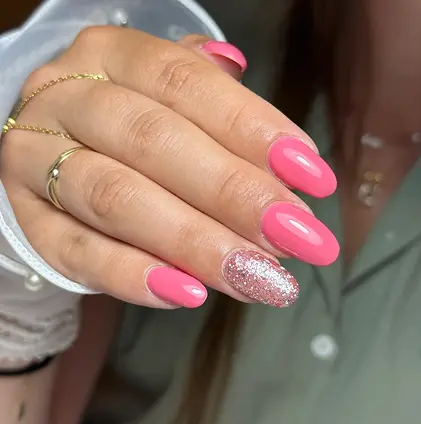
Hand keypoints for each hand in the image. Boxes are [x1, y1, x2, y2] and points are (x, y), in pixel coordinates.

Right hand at [1, 27, 338, 312]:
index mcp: (112, 56)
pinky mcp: (30, 220)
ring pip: (117, 199)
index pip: (186, 82)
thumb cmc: (136, 130)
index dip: (254, 129)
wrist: (62, 152)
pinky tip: (189, 294)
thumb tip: (292, 153)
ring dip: (196, 243)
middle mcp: (66, 97)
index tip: (314, 178)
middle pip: (154, 141)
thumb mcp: (174, 103)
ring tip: (260, 277)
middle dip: (235, 194)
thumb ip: (226, 117)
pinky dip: (134, 275)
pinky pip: (77, 252)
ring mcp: (36, 160)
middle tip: (299, 238)